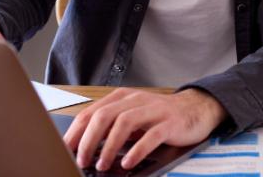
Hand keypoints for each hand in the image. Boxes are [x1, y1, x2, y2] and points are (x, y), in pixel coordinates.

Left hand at [64, 87, 226, 171]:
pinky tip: (128, 162)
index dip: (76, 132)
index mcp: (122, 98)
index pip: (91, 112)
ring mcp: (153, 110)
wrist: (196, 108)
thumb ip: (112, 126)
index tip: (66, 149)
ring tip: (101, 164)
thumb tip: (85, 147)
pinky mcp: (169, 122)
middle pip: (105, 116)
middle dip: (89, 140)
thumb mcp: (132, 116)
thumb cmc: (159, 116)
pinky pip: (150, 136)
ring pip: (124, 123)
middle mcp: (136, 100)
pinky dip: (137, 150)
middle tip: (82, 159)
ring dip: (109, 146)